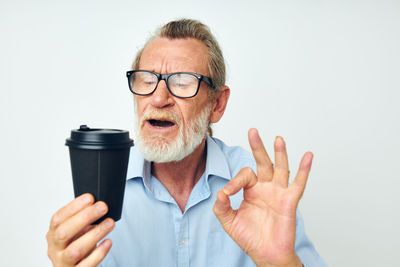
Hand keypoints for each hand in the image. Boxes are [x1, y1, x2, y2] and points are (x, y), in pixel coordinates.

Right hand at [46, 193, 114, 266]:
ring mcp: (63, 263)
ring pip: (75, 250)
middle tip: (102, 207)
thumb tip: (97, 205)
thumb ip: (82, 221)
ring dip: (95, 234)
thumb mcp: (75, 232)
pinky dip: (99, 253)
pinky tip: (108, 242)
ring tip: (110, 223)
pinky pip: (86, 265)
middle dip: (84, 217)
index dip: (73, 207)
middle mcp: (55, 249)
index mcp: (53, 235)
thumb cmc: (76, 247)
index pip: (57, 219)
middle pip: (63, 233)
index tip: (90, 198)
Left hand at [213, 128, 312, 266]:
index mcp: (251, 190)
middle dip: (258, 147)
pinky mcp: (289, 201)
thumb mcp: (229, 221)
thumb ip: (222, 207)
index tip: (228, 193)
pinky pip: (299, 184)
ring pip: (280, 168)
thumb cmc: (249, 237)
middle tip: (252, 131)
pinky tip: (308, 156)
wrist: (265, 254)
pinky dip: (304, 170)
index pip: (244, 175)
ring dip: (279, 153)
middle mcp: (265, 188)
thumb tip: (220, 192)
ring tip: (278, 139)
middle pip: (262, 162)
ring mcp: (278, 193)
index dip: (235, 181)